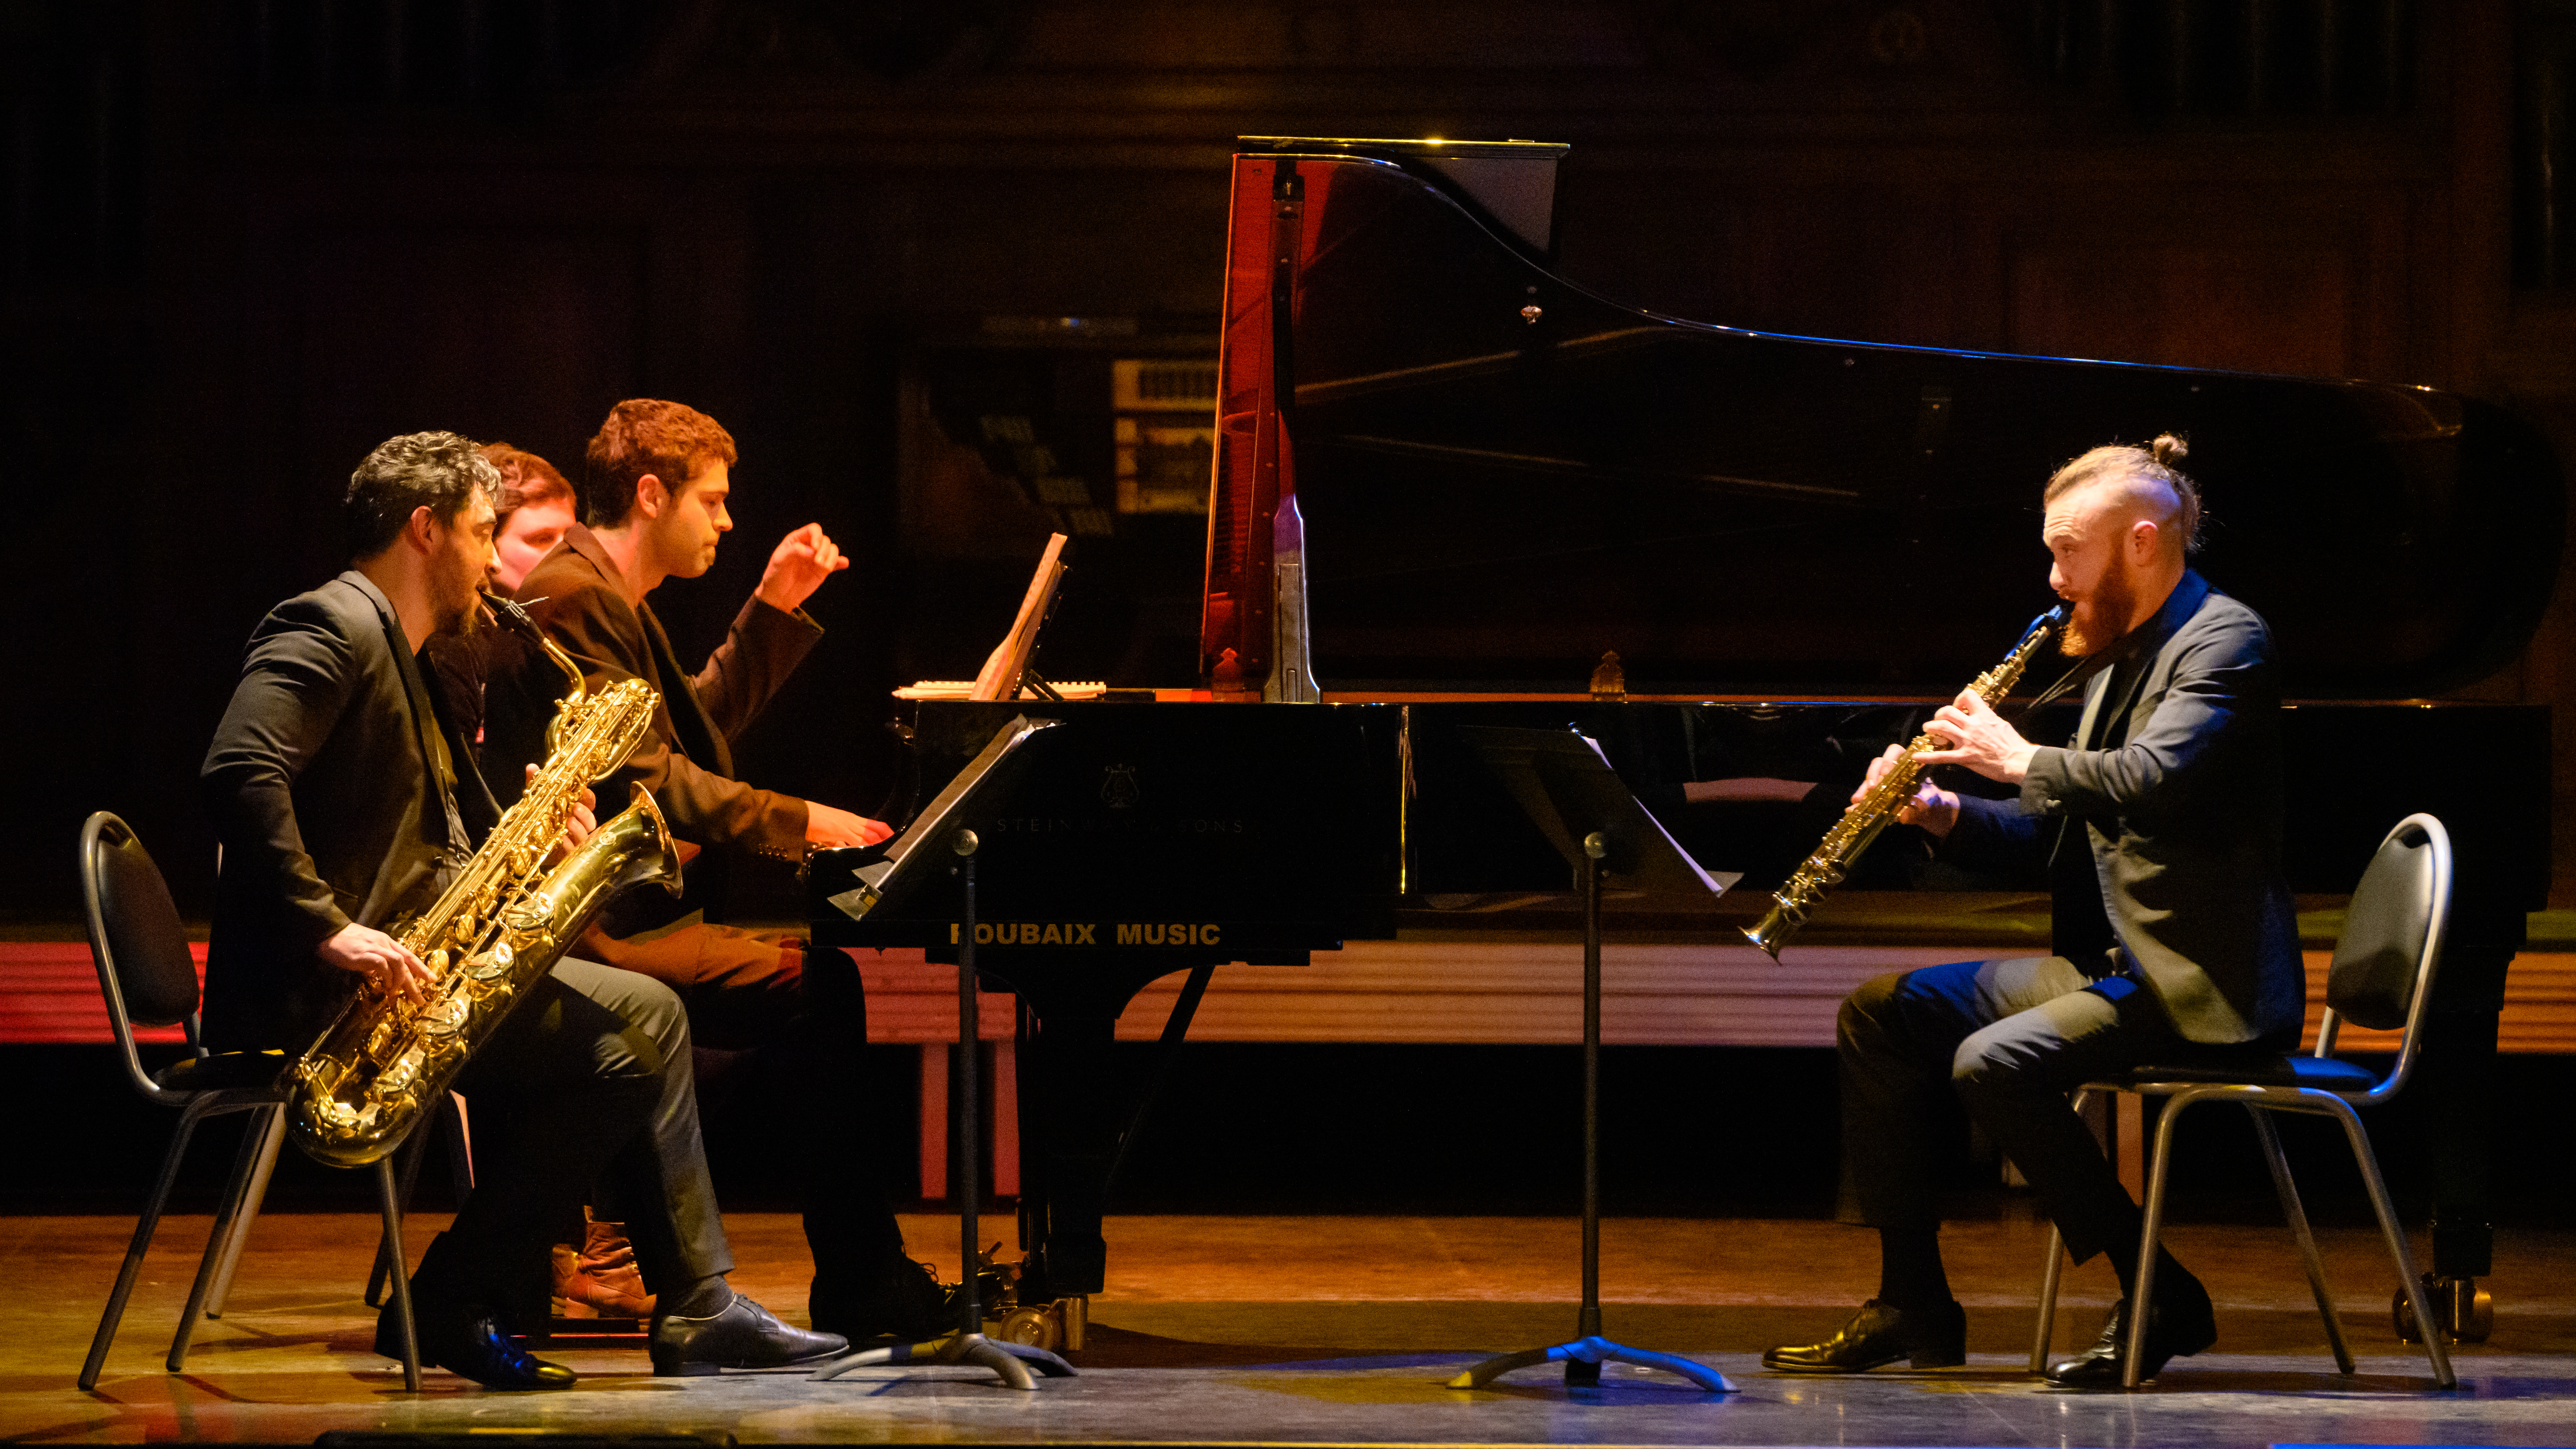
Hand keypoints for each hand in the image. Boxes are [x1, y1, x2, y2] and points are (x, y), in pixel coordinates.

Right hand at [317, 923, 433, 1005]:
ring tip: (394, 991)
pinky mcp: (364, 954)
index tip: (432, 980)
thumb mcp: (367, 947)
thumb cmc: (345, 941)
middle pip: (406, 962)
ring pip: (398, 963)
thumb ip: (377, 959)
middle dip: (415, 983)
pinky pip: (382, 965)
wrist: (328, 932)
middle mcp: (384, 943)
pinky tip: (383, 985)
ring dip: (399, 980)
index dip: (422, 968)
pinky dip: (386, 976)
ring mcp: (375, 948)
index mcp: (386, 941)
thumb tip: (382, 974)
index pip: (409, 955)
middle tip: (420, 1000)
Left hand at [530, 765, 599, 867]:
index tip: (584, 791)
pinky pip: (572, 851)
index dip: (589, 798)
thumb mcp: (536, 802)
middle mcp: (577, 827)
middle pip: (591, 821)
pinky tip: (562, 839)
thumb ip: (536, 785)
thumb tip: (532, 767)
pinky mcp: (565, 855)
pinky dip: (568, 845)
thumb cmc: (537, 822)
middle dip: (586, 814)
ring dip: (579, 829)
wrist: (525, 846)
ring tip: (569, 822)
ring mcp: (573, 842)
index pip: (589, 804)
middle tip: (576, 808)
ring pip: (585, 837)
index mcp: (574, 813)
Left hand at [755, 523, 849, 613]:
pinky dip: (841, 562)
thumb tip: (811, 550)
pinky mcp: (823, 570)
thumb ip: (794, 551)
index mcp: (797, 540)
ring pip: (832, 550)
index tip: (815, 547)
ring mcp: (817, 558)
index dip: (817, 536)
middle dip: (824, 550)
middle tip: (818, 563)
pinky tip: (843, 564)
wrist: (779, 596)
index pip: (813, 530)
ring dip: (832, 557)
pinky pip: (836, 563)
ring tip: (826, 568)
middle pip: (825, 540)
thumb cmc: (775, 575)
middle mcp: (809, 546)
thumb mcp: (779, 560)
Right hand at [805, 801, 893, 848]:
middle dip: (885, 838)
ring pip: (868, 834)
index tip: (891, 838)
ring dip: (878, 843)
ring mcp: (846, 824)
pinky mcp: (839, 830)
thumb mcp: (830, 831)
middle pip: (875, 829)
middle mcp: (851, 820)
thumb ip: (837, 840)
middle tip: (894, 846)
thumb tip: (841, 847)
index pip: (873, 824)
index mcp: (850, 819)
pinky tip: (869, 851)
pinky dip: (864, 846)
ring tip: (886, 850)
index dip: (884, 831)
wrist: (801, 815)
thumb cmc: (813, 821)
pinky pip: (856, 840)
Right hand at [1856, 743, 1959, 838]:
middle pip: (1878, 762)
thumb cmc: (1931, 803)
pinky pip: (1866, 791)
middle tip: (1872, 788)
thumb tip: (1903, 817)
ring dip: (1863, 787)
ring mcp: (1884, 779)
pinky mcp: (1878, 791)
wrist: (1932, 812)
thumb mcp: (1926, 806)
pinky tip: (1852, 808)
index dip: (1889, 760)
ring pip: (1870, 776)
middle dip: (1873, 773)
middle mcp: (1894, 769)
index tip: (1886, 774)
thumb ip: (1916, 811)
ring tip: (1857, 801)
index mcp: (1909, 766)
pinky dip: (1860, 799)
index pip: (1897, 752)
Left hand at [1914, 688, 2038, 784]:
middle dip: (1939, 715)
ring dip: (1930, 728)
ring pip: (1941, 728)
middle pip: (1947, 712)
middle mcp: (1973, 725)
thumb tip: (1979, 716)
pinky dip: (1926, 756)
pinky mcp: (1964, 757)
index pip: (1967, 696)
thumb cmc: (2013, 745)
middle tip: (1938, 721)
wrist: (2018, 762)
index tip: (1958, 707)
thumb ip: (1987, 719)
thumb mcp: (2001, 724)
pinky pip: (1941, 756)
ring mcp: (1967, 741)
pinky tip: (1916, 756)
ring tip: (1928, 730)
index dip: (1959, 699)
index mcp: (1984, 715)